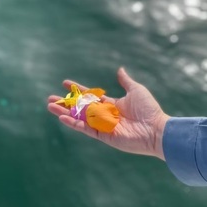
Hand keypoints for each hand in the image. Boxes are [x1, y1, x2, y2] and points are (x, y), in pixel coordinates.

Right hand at [47, 67, 169, 159]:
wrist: (156, 129)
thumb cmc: (148, 109)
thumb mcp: (136, 90)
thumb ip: (125, 81)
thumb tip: (120, 70)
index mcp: (112, 104)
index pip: (90, 96)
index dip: (77, 90)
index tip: (65, 83)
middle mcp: (105, 115)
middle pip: (80, 108)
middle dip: (66, 103)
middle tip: (50, 98)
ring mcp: (103, 126)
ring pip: (79, 118)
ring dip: (64, 113)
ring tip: (50, 107)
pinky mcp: (104, 136)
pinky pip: (86, 129)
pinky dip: (74, 123)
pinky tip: (62, 117)